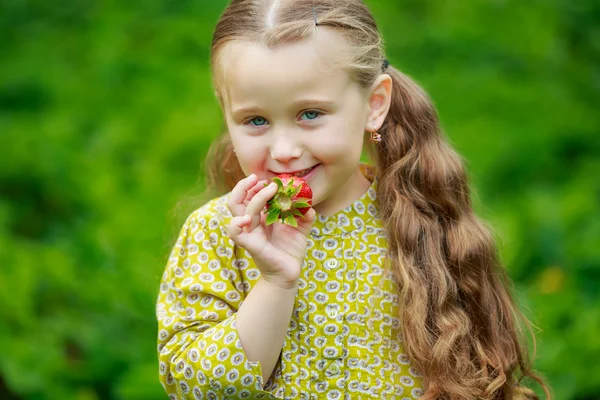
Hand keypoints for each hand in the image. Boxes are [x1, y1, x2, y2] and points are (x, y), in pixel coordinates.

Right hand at [226, 174, 315, 288]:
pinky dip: (236, 224)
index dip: (256, 185)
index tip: (270, 180)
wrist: (289, 273)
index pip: (250, 195)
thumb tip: (308, 205)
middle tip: (257, 178)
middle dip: (244, 186)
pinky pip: (235, 233)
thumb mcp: (301, 228)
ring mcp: (249, 232)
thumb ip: (305, 214)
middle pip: (237, 199)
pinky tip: (247, 219)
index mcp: (261, 216)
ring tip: (267, 189)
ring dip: (249, 196)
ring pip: (237, 210)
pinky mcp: (250, 244)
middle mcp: (252, 222)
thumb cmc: (291, 250)